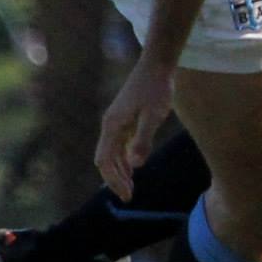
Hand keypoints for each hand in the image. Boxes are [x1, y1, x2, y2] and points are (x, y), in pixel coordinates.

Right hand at [95, 62, 174, 200]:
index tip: (127, 195)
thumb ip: (144, 139)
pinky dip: (123, 158)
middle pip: (105, 159)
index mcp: (112, 126)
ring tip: (130, 187)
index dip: (113, 180)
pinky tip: (133, 166)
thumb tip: (135, 164)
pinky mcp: (125, 118)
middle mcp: (110, 125)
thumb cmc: (156, 88)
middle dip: (115, 179)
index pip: (105, 160)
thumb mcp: (154, 114)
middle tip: (129, 197)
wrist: (157, 64)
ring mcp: (116, 121)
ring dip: (119, 170)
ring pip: (111, 152)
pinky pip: (119, 144)